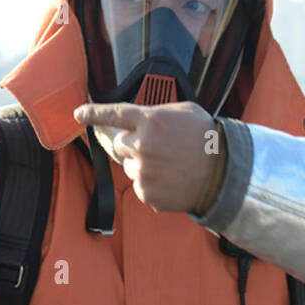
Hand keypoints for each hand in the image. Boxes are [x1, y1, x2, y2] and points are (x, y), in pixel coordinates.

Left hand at [73, 101, 221, 212]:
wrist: (225, 173)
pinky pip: (141, 186)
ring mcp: (143, 171)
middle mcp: (142, 145)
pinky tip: (172, 179)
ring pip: (130, 167)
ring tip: (171, 166)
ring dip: (144, 165)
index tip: (79, 114)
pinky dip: (153, 184)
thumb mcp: (184, 111)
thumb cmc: (208, 139)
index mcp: (150, 120)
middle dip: (133, 144)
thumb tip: (138, 121)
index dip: (93, 114)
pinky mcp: (147, 193)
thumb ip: (156, 113)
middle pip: (119, 144)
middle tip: (157, 148)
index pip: (112, 114)